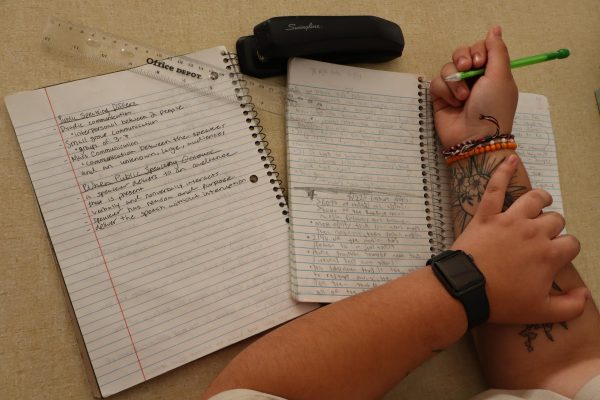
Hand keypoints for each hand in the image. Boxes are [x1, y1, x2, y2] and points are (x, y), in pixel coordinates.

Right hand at [430, 26, 518, 148]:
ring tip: (463, 97)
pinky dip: (445, 91)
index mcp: (492, 72)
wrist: (474, 138)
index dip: (477, 50)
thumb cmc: (492, 109)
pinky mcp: (442, 98)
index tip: (479, 61)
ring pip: (447, 68)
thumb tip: (495, 28)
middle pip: (461, 54)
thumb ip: (497, 50)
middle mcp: (474, 78)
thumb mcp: (501, 76)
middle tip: (466, 69)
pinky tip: (453, 103)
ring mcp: (457, 88)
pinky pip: (437, 82)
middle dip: (462, 59)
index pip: (480, 48)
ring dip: (454, 81)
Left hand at [451, 155, 588, 323]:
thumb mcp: (542, 312)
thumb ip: (570, 306)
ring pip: (534, 199)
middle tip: (542, 237)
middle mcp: (534, 232)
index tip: (556, 256)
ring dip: (540, 200)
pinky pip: (495, 187)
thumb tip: (585, 295)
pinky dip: (502, 170)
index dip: (566, 248)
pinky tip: (510, 158)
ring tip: (540, 203)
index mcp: (549, 254)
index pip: (571, 243)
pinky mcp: (486, 214)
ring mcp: (509, 220)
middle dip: (553, 227)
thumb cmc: (502, 302)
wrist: (465, 290)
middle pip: (555, 219)